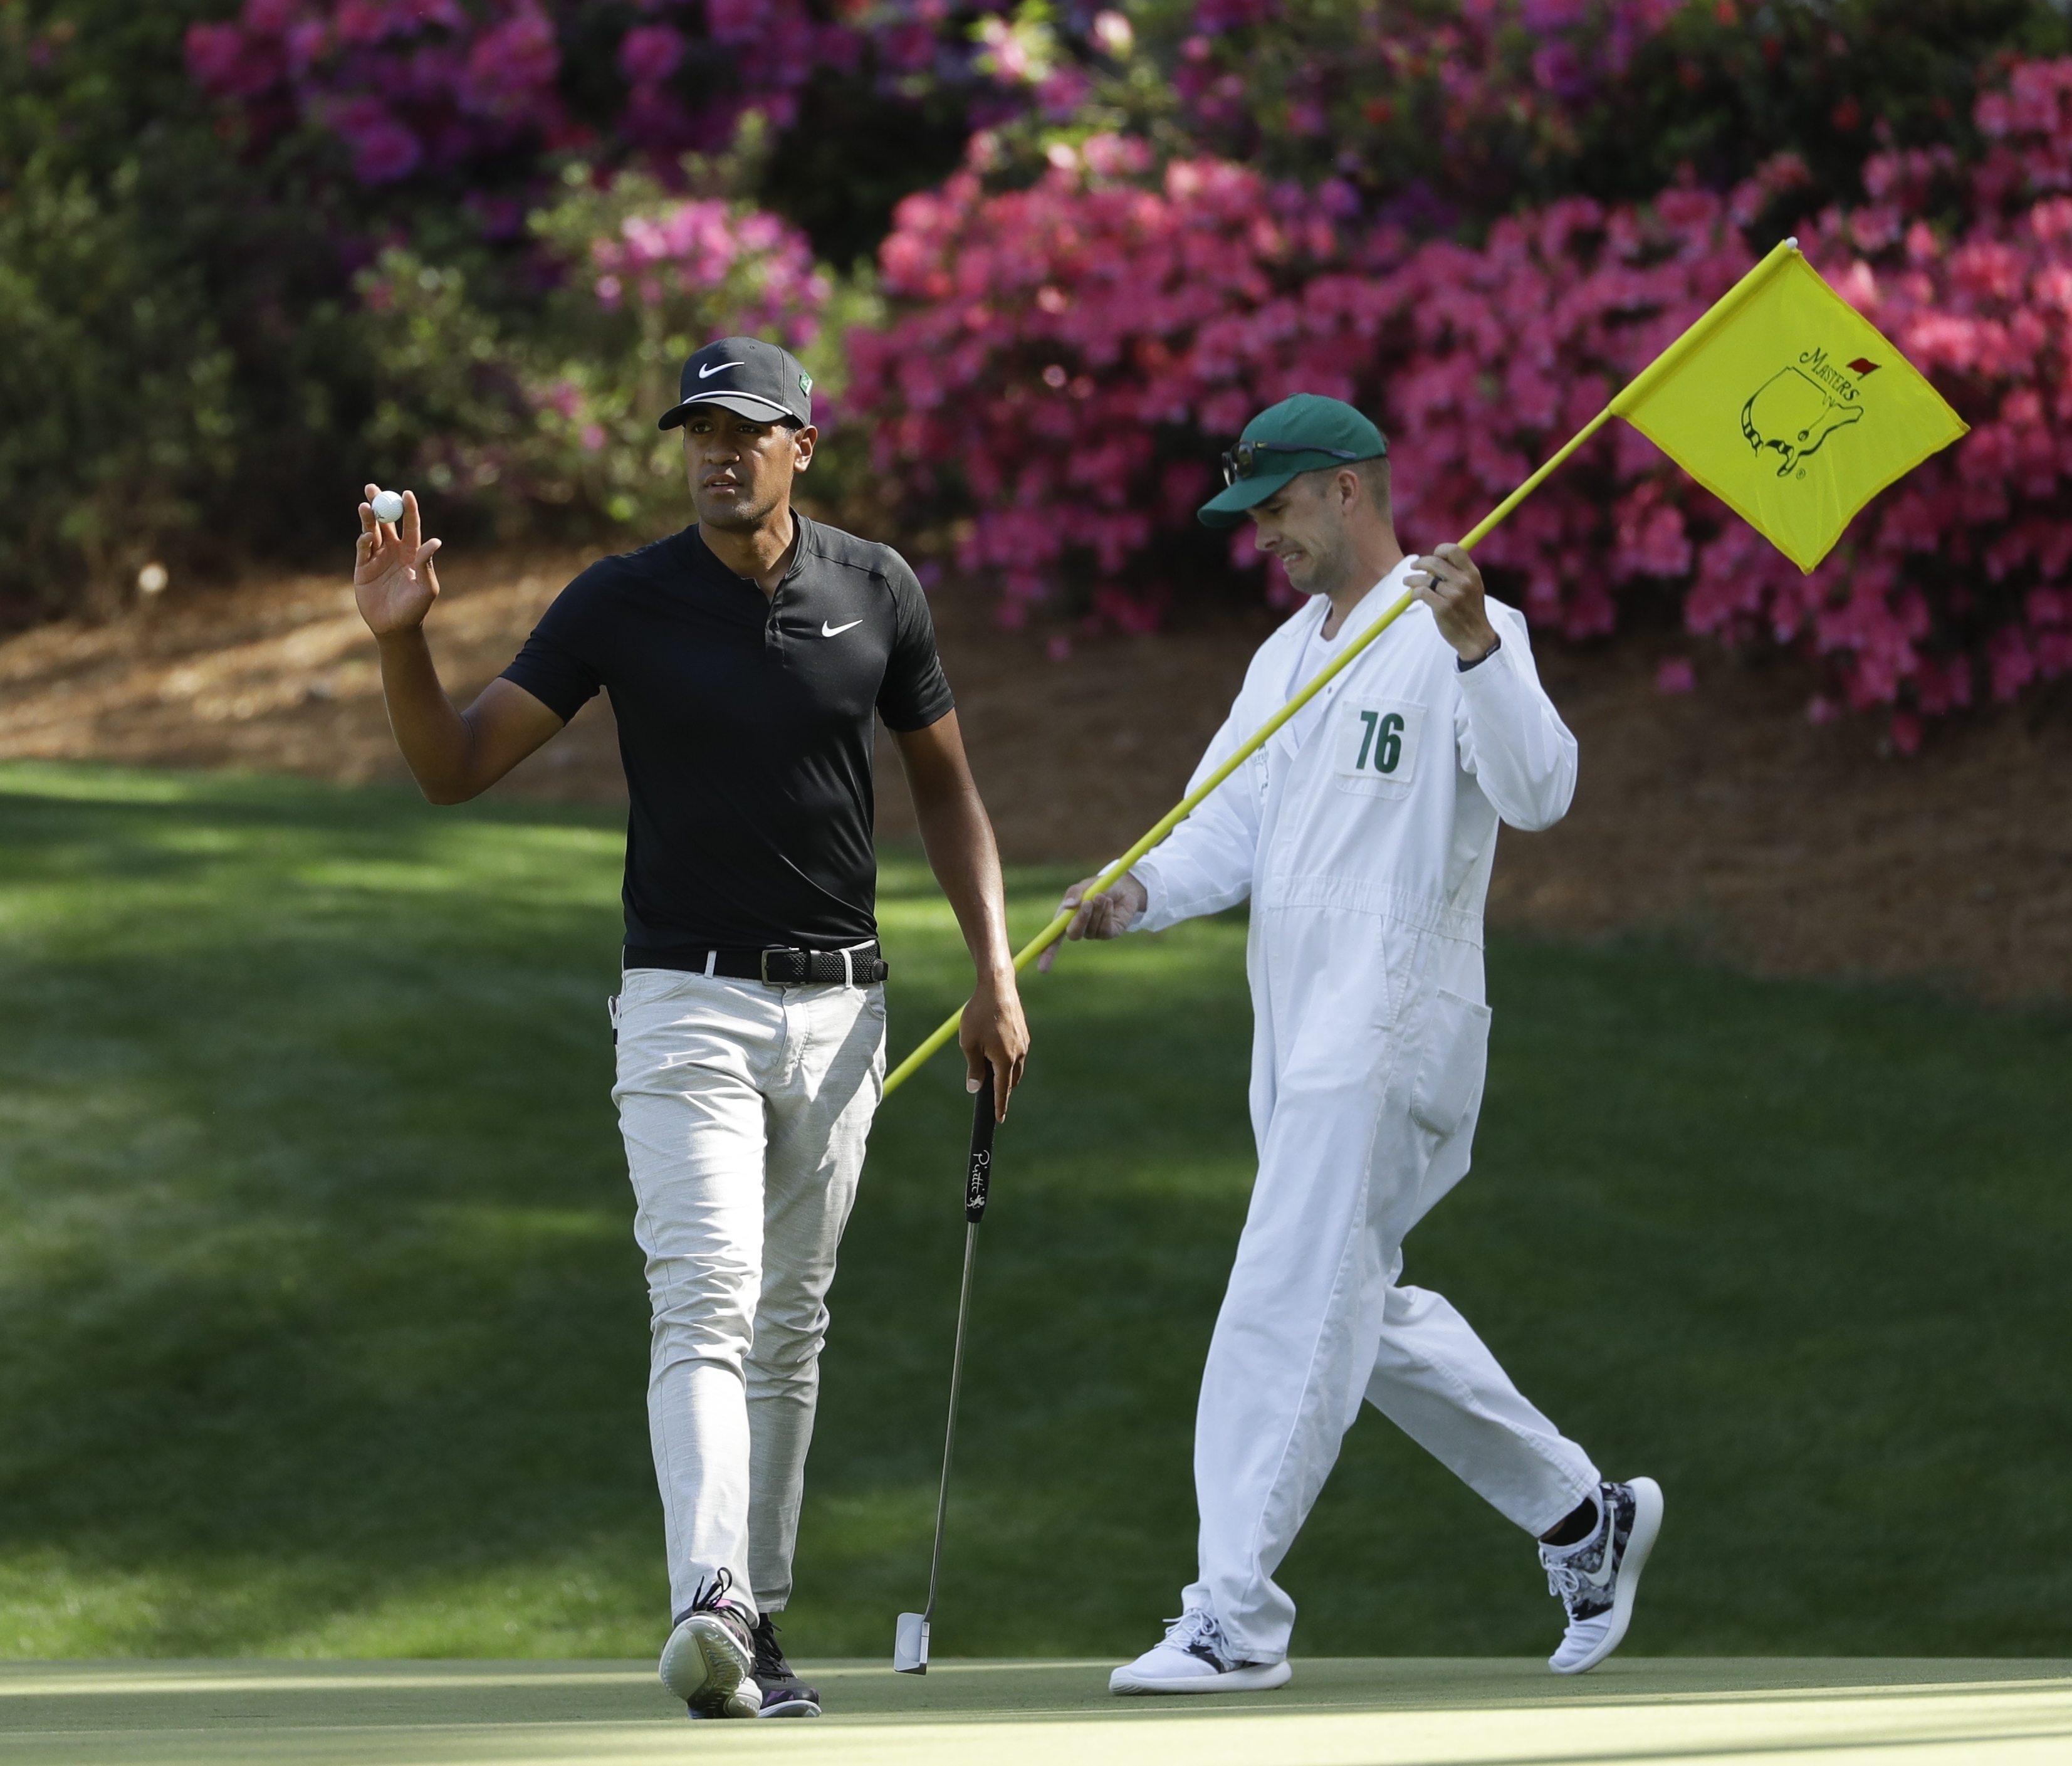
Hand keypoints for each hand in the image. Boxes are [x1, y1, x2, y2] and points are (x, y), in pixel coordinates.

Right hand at [353, 486, 442, 636]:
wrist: (395, 627)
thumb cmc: (416, 609)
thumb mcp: (426, 587)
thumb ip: (426, 564)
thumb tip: (435, 541)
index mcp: (412, 553)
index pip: (410, 526)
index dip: (409, 509)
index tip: (407, 493)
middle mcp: (394, 551)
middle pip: (386, 522)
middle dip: (380, 504)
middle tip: (372, 488)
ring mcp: (377, 558)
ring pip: (371, 531)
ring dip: (367, 518)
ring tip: (365, 505)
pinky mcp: (362, 568)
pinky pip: (362, 548)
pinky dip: (363, 540)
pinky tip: (368, 537)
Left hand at [961, 970, 1028, 1122]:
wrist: (997, 987)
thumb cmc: (979, 1015)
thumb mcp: (969, 1044)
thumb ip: (973, 1069)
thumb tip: (974, 1088)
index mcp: (1005, 1060)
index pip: (1002, 1091)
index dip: (1000, 1106)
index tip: (999, 1119)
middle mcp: (1019, 1054)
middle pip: (1010, 1081)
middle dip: (1002, 1088)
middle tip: (987, 1089)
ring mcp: (1024, 1043)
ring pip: (1015, 1066)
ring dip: (1004, 1071)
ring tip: (987, 1062)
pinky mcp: (1024, 1033)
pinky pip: (1017, 1052)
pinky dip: (1008, 1057)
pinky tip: (995, 1045)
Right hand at [1035, 872, 1146, 972]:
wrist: (1123, 887)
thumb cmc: (1099, 886)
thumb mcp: (1085, 885)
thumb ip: (1075, 892)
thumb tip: (1069, 905)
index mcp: (1066, 917)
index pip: (1053, 939)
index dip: (1047, 953)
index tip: (1042, 969)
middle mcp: (1078, 928)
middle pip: (1074, 934)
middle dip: (1080, 919)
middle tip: (1087, 903)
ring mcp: (1094, 932)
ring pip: (1091, 928)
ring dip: (1097, 910)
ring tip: (1102, 896)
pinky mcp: (1108, 933)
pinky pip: (1104, 928)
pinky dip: (1106, 914)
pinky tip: (1110, 903)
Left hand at [1407, 543, 1498, 661]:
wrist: (1476, 637)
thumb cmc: (1470, 612)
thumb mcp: (1473, 587)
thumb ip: (1460, 573)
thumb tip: (1439, 560)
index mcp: (1472, 573)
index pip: (1454, 550)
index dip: (1440, 550)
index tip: (1433, 556)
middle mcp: (1464, 581)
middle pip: (1435, 561)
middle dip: (1420, 563)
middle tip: (1414, 566)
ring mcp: (1453, 594)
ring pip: (1425, 579)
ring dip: (1412, 579)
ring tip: (1407, 581)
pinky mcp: (1442, 607)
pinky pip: (1421, 592)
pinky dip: (1414, 593)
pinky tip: (1413, 596)